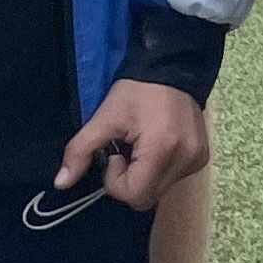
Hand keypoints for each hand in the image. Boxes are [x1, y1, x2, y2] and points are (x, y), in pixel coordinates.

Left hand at [57, 77, 211, 209]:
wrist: (173, 65)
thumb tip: (60, 183)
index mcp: (163, 150)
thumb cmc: (137, 91)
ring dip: (144, 176)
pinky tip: (157, 146)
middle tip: (126, 150)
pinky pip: (173, 179)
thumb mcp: (104, 117)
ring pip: (159, 190)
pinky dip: (159, 170)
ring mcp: (197, 160)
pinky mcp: (202, 157)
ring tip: (142, 145)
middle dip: (129, 181)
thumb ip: (80, 151)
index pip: (134, 195)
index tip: (115, 152)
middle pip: (147, 197)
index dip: (116, 180)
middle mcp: (186, 160)